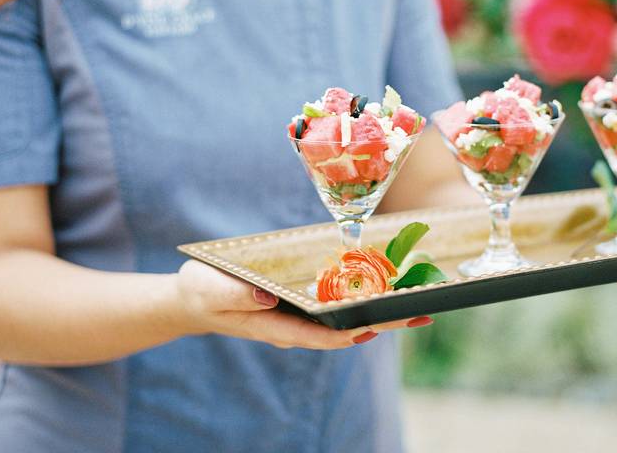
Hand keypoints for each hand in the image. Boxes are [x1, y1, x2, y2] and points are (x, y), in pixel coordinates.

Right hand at [174, 260, 431, 349]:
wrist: (195, 299)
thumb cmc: (200, 293)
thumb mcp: (209, 290)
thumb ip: (235, 294)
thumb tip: (268, 295)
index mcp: (277, 327)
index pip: (324, 335)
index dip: (355, 331)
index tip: (385, 324)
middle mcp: (295, 325)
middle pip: (346, 327)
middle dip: (382, 321)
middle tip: (421, 312)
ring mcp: (299, 315)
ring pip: (345, 315)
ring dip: (377, 307)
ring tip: (414, 296)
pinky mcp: (300, 301)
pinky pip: (336, 302)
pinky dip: (359, 294)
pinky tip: (383, 282)